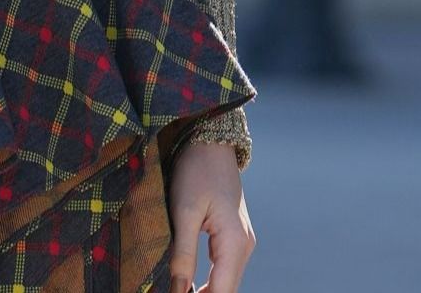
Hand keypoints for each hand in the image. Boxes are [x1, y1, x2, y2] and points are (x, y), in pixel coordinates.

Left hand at [165, 140, 253, 292]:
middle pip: (226, 291)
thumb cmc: (196, 172)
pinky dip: (208, 283)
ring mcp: (241, 242)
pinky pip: (224, 270)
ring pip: (225, 282)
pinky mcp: (233, 238)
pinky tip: (187, 285)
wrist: (211, 143)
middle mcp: (244, 246)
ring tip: (176, 291)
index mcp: (234, 243)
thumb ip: (183, 254)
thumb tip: (178, 291)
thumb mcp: (184, 212)